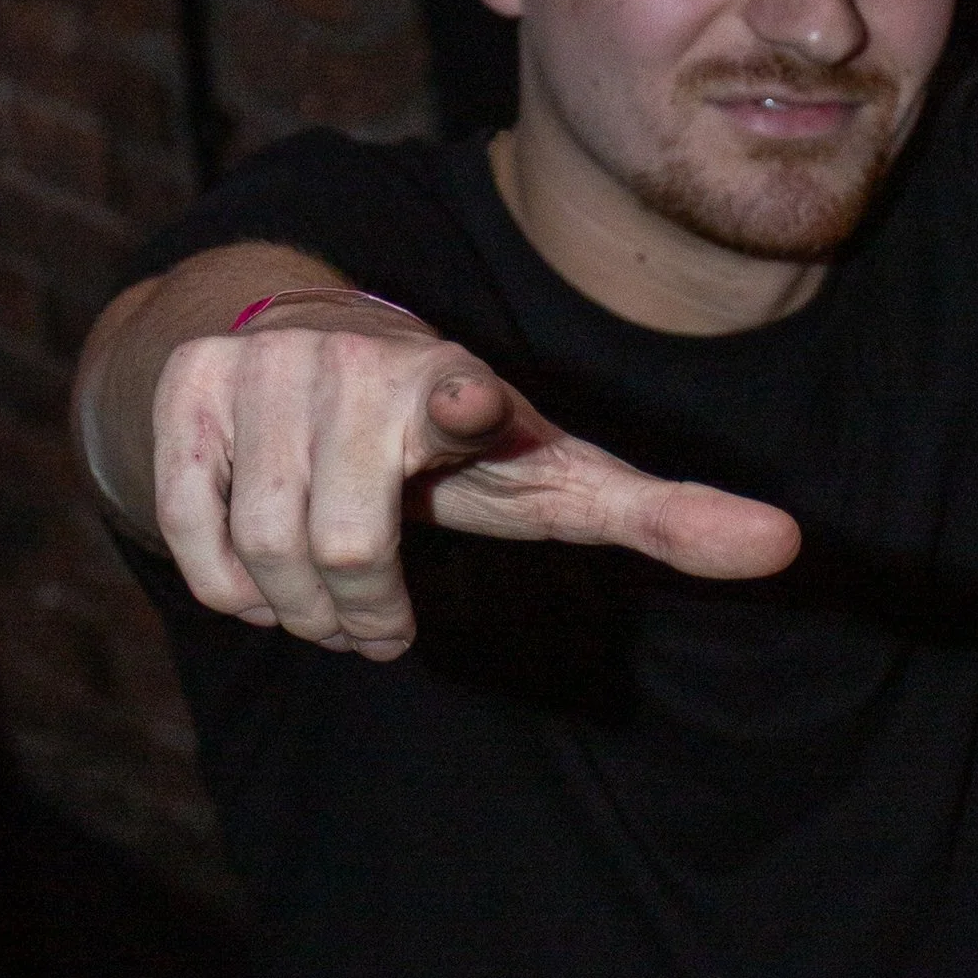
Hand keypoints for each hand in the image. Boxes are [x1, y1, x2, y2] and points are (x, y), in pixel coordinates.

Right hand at [152, 293, 799, 653]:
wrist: (304, 349)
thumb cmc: (457, 435)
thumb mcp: (554, 471)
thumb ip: (659, 513)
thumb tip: (788, 547)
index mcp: (458, 386)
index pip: (457, 396)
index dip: (460, 406)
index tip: (468, 402)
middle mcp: (357, 363)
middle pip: (348, 547)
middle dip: (363, 616)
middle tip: (382, 628)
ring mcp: (263, 369)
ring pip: (267, 551)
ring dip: (300, 610)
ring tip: (330, 604)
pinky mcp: (188, 388)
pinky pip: (195, 536)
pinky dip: (230, 584)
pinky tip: (264, 575)